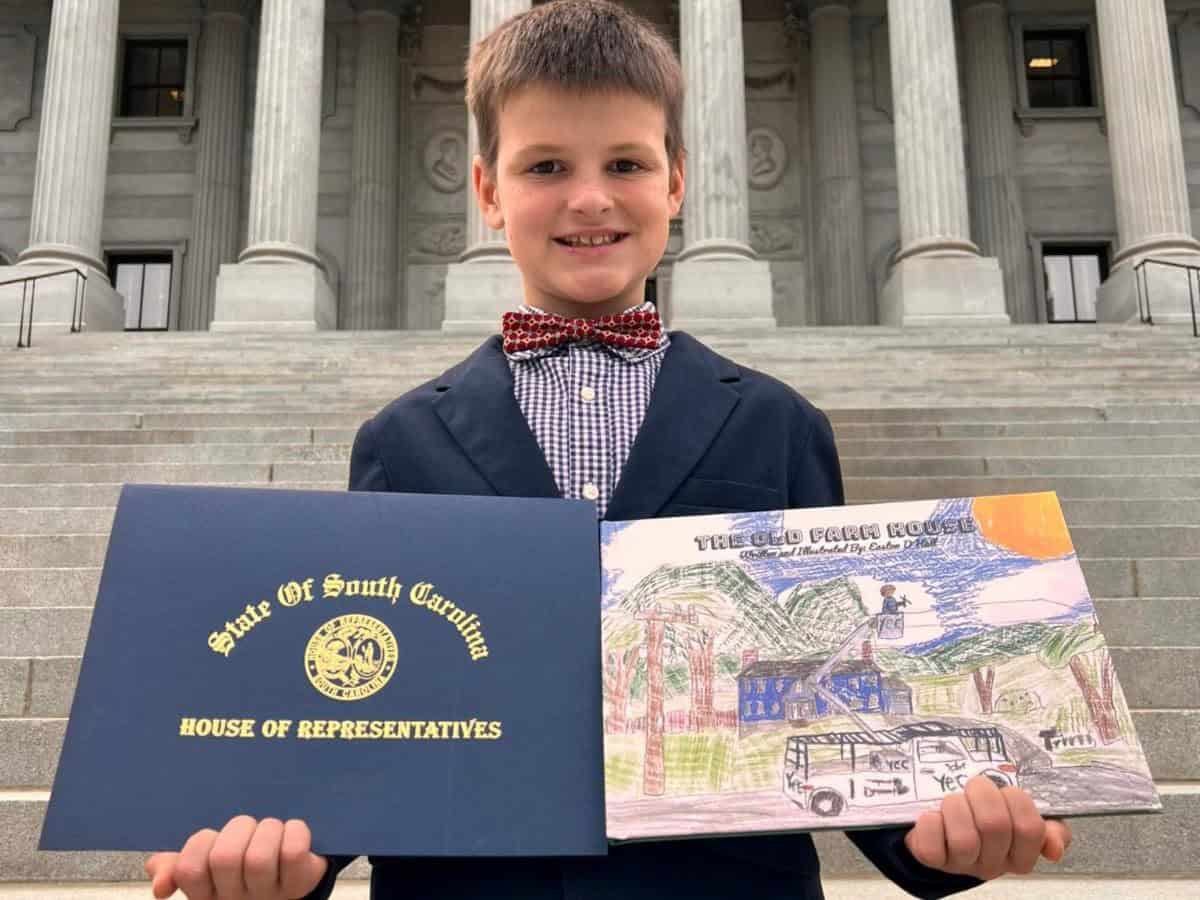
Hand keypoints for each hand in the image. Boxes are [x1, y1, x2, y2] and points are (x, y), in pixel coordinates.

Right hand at [144, 816, 327, 899]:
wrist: (293, 881)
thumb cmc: (244, 868)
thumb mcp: (207, 869)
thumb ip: (176, 867)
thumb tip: (159, 877)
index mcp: (207, 894)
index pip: (189, 870)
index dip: (199, 846)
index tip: (213, 843)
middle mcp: (235, 899)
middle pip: (225, 858)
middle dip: (237, 831)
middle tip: (247, 832)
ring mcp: (268, 895)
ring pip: (259, 857)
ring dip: (267, 831)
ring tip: (272, 833)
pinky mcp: (300, 883)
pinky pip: (293, 851)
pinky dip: (294, 832)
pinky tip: (292, 834)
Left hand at [904, 776, 1071, 880]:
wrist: (944, 828)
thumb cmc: (986, 815)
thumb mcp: (1022, 817)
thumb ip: (1049, 828)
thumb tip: (1055, 847)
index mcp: (1021, 855)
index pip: (1030, 827)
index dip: (1016, 799)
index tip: (1006, 791)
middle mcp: (993, 865)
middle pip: (995, 825)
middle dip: (982, 794)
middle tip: (975, 788)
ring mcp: (962, 865)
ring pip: (964, 838)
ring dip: (955, 807)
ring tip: (953, 802)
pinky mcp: (933, 860)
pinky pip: (931, 846)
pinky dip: (931, 823)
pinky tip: (934, 816)